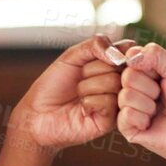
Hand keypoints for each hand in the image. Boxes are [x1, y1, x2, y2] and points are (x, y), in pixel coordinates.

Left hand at [11, 35, 135, 153]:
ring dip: (86, 87)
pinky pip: (108, 102)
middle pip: (119, 66)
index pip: (128, 50)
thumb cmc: (53, 85)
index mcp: (111, 65)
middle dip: (91, 69)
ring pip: (113, 82)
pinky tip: (82, 108)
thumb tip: (118, 53)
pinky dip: (88, 102)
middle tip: (79, 79)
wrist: (38, 112)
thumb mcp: (72, 56)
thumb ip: (96, 44)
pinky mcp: (111, 121)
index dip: (117, 52)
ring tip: (78, 95)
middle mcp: (118, 83)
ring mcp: (116, 102)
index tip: (100, 57)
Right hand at [116, 43, 165, 165]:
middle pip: (127, 76)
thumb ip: (154, 53)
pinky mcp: (126, 127)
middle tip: (162, 96)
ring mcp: (128, 107)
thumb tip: (129, 55)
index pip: (131, 58)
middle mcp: (132, 88)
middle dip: (150, 86)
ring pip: (126, 96)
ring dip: (148, 104)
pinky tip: (151, 123)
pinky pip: (125, 115)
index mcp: (143, 72)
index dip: (148, 67)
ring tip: (158, 110)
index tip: (162, 76)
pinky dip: (143, 118)